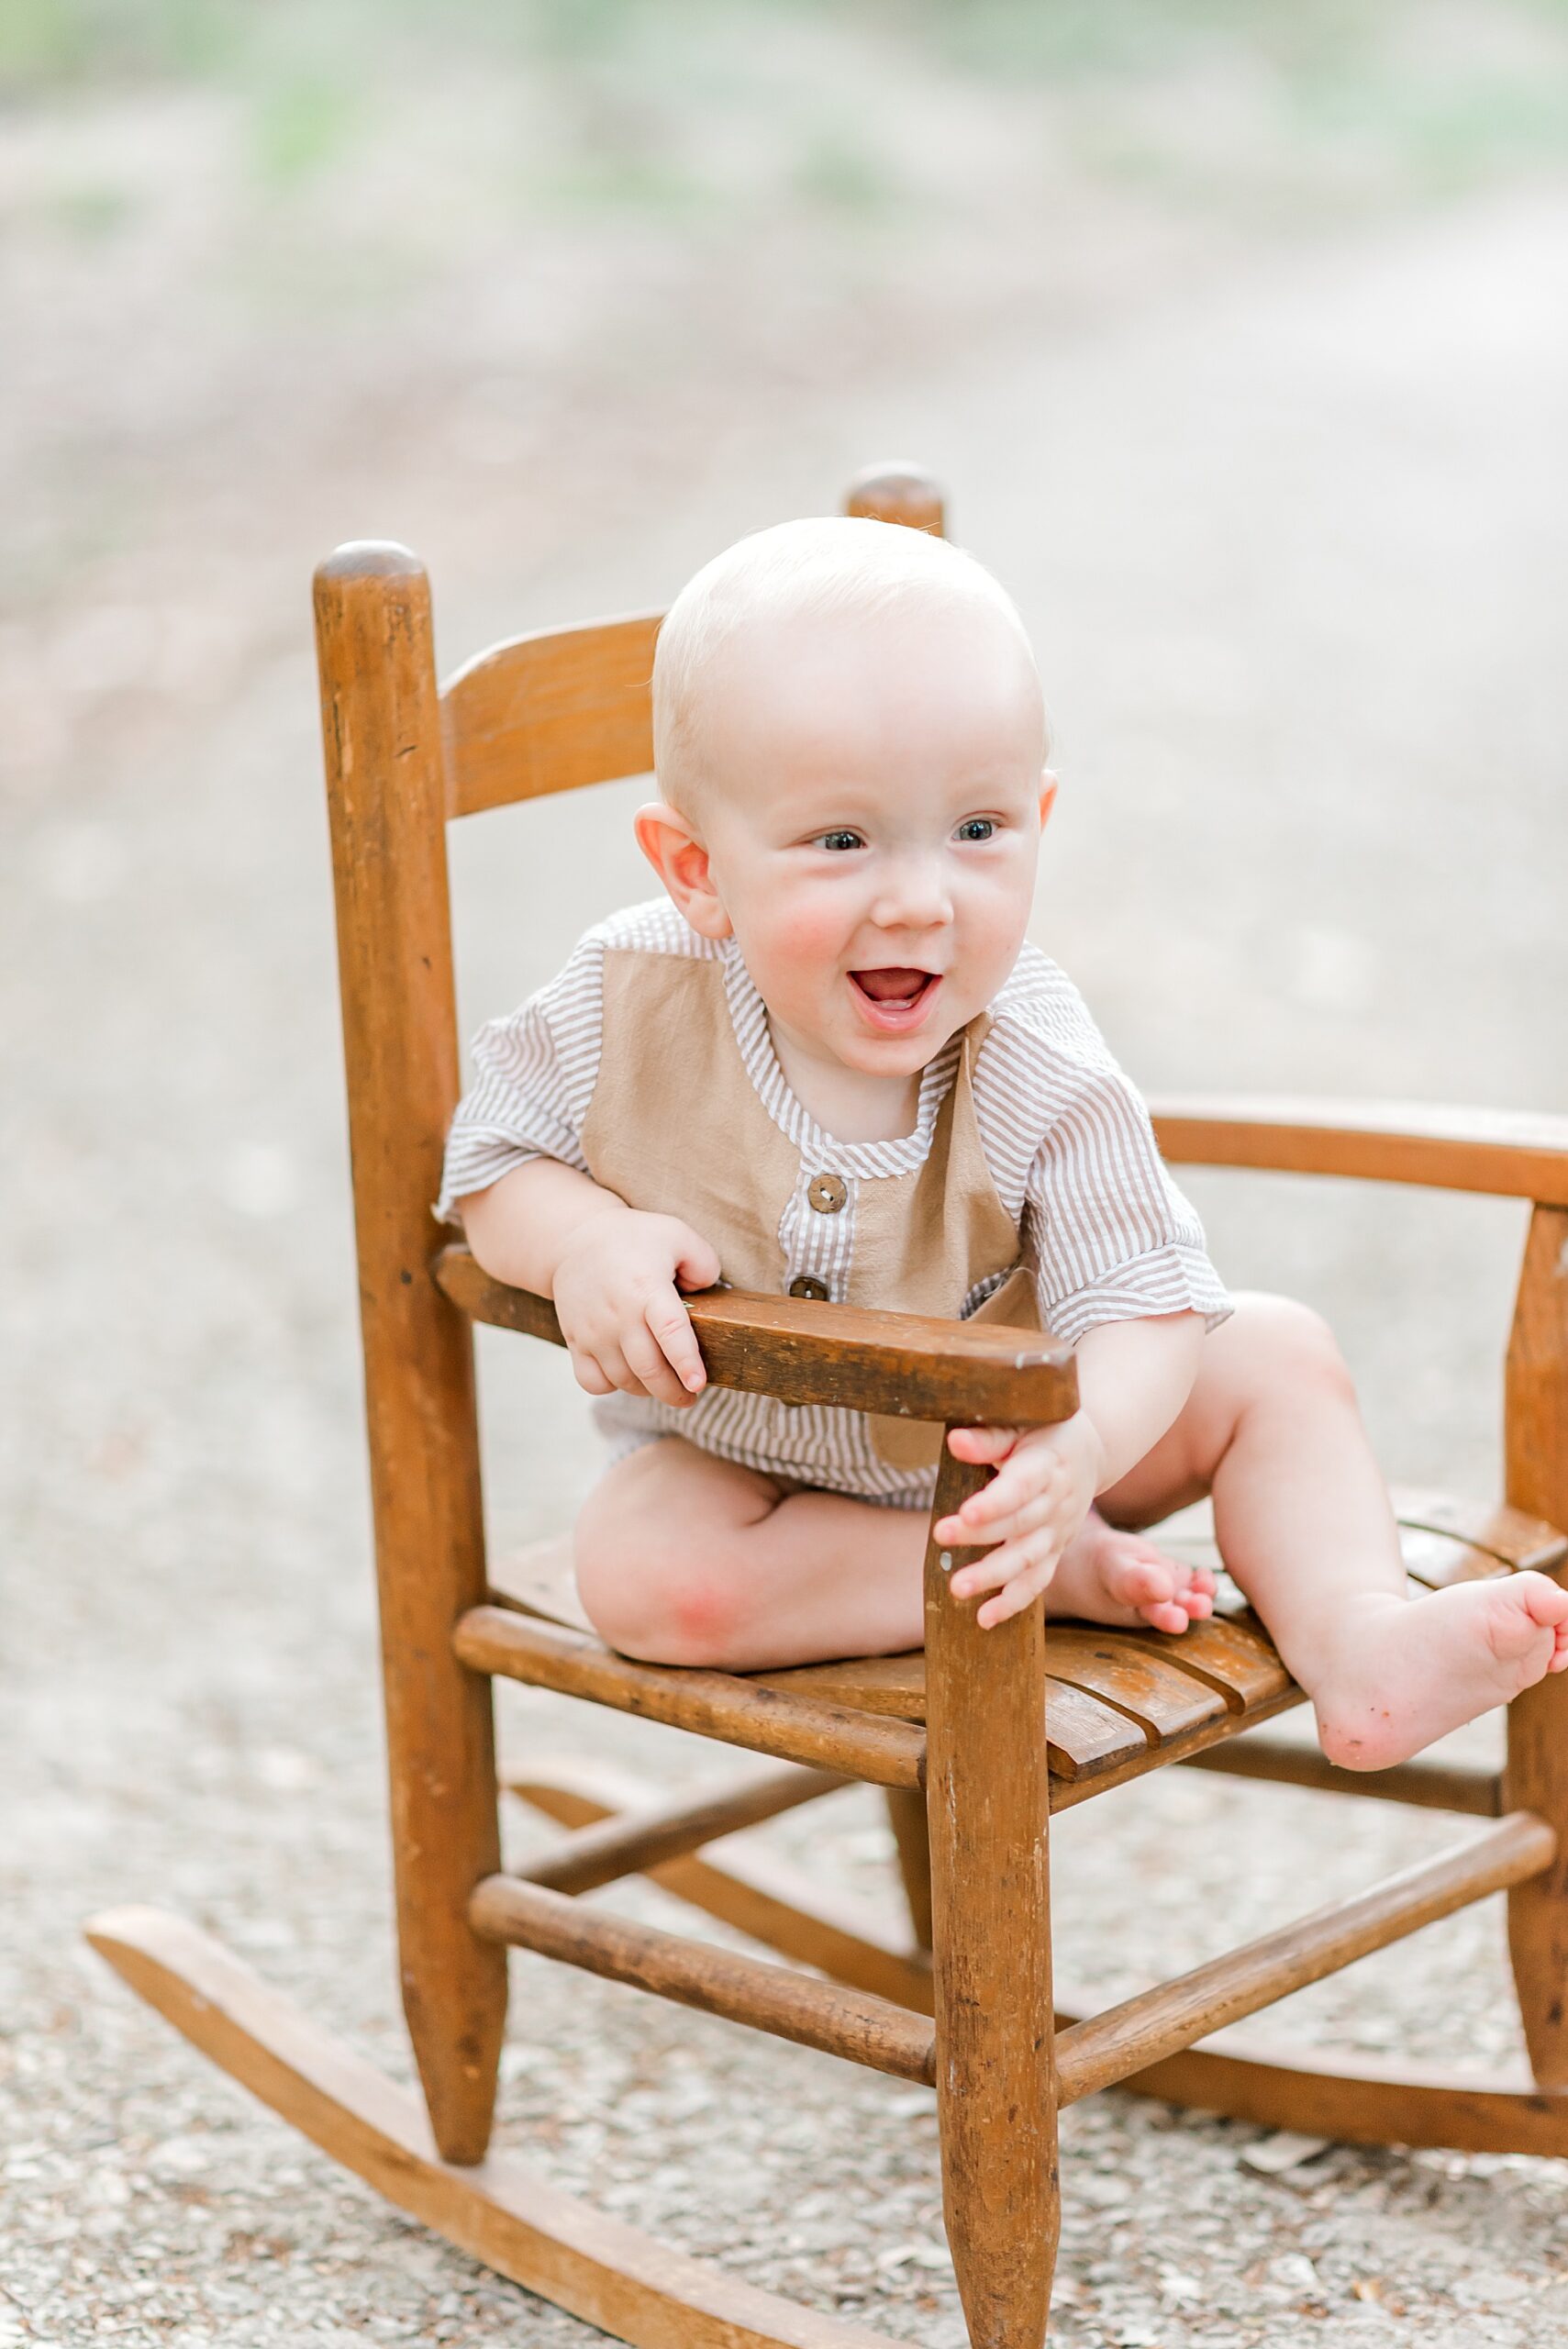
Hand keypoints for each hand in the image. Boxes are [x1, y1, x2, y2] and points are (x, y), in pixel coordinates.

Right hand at [551, 1210, 720, 1407]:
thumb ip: (705, 1263)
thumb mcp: (677, 1235)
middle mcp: (618, 1315)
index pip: (669, 1332)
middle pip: (649, 1368)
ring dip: (649, 1390)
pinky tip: (628, 1375)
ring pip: (624, 1381)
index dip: (686, 1362)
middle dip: (675, 1391)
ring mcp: (593, 1332)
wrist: (573, 1241)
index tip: (698, 1383)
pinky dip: (613, 1387)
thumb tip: (710, 1292)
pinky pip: (594, 1382)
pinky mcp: (575, 1342)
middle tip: (690, 1394)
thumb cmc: (632, 1239)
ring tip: (664, 1383)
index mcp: (646, 1288)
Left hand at [932, 1412, 1105, 1629]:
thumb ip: (989, 1436)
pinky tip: (985, 1618)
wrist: (1088, 1450)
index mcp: (1048, 1465)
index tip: (965, 1512)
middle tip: (939, 1537)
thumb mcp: (1023, 1421)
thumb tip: (955, 1442)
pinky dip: (1013, 1602)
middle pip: (1019, 1524)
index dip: (995, 1502)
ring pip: (1028, 1559)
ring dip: (993, 1577)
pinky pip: (1037, 1581)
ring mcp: (1058, 1531)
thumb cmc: (1044, 1429)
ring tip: (958, 1589)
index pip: (1021, 1487)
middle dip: (980, 1536)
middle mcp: (1057, 1502)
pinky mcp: (1055, 1551)